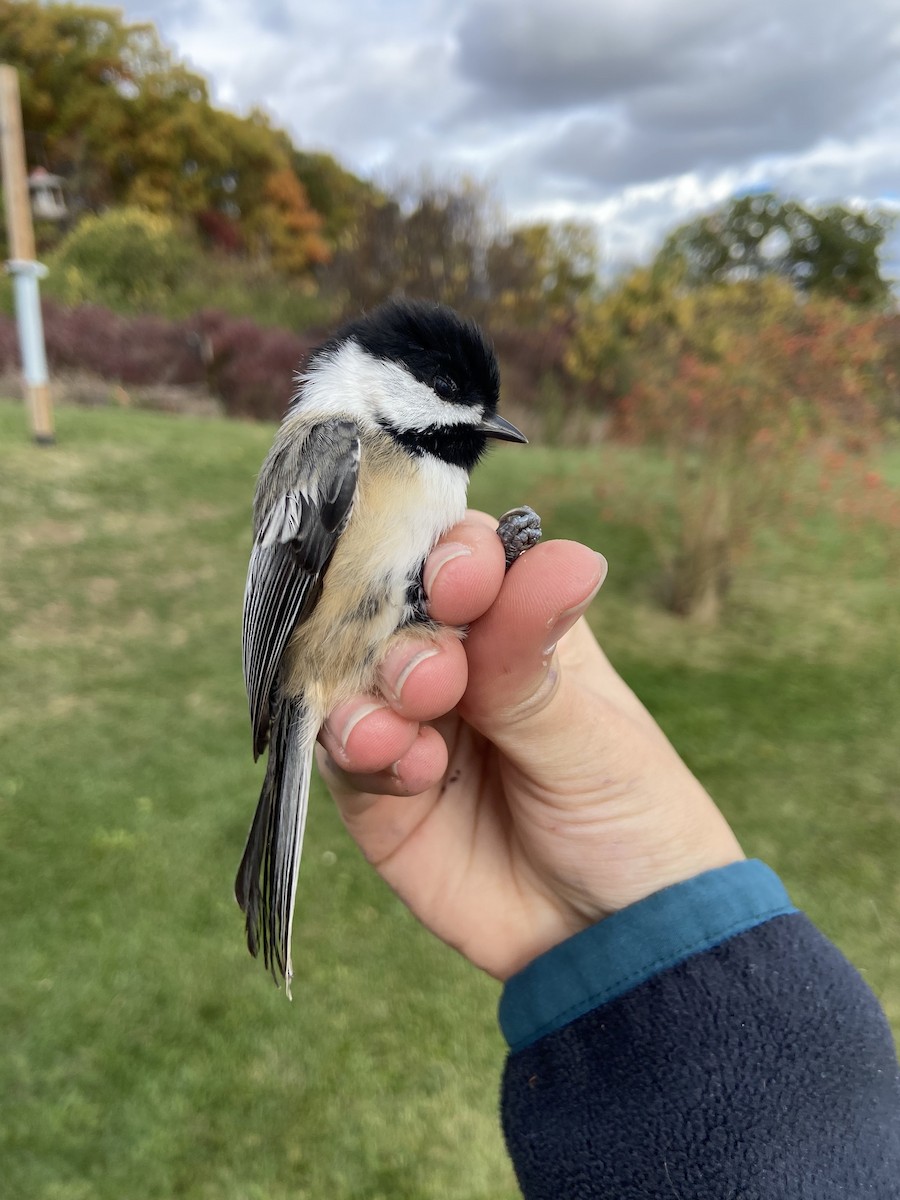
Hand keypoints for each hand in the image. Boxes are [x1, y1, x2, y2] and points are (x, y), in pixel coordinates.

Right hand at [317, 512, 743, 979]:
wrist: (612, 940)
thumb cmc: (631, 819)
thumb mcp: (592, 741)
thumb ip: (534, 664)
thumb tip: (566, 556)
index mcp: (521, 628)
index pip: (469, 561)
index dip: (455, 558)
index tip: (463, 580)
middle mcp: (458, 665)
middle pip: (396, 611)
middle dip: (407, 636)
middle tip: (438, 679)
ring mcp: (413, 725)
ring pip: (356, 677)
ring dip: (371, 692)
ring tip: (410, 733)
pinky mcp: (377, 793)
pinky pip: (342, 753)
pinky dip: (359, 749)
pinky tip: (399, 767)